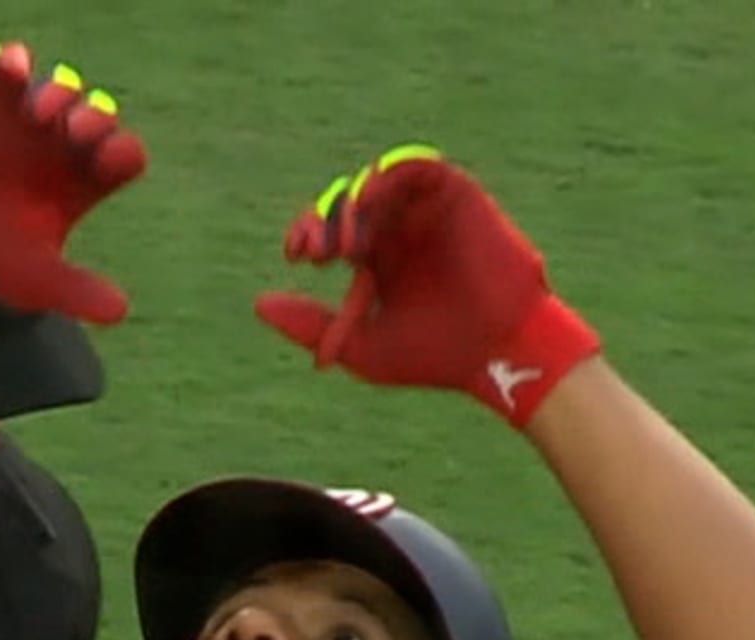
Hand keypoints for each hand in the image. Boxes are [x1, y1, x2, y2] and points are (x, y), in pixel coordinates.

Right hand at [0, 42, 146, 322]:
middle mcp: (60, 145)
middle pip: (98, 116)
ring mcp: (24, 116)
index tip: (105, 160)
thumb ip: (73, 289)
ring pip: (60, 88)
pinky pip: (9, 66)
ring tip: (37, 113)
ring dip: (58, 92)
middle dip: (94, 117)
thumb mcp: (29, 278)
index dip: (120, 151)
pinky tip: (12, 68)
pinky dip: (13, 63)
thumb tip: (119, 312)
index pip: (122, 154)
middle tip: (75, 133)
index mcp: (80, 182)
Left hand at [253, 146, 602, 425]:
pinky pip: (419, 167)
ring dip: (354, 201)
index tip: (296, 256)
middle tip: (315, 250)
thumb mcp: (360, 346)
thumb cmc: (435, 357)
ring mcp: (428, 211)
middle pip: (349, 205)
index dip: (310, 235)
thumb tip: (257, 302)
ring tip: (345, 238)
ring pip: (379, 184)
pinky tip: (370, 197)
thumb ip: (309, 324)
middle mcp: (402, 230)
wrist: (497, 353)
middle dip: (326, 221)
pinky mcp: (457, 196)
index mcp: (380, 260)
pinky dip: (391, 174)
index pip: (333, 231)